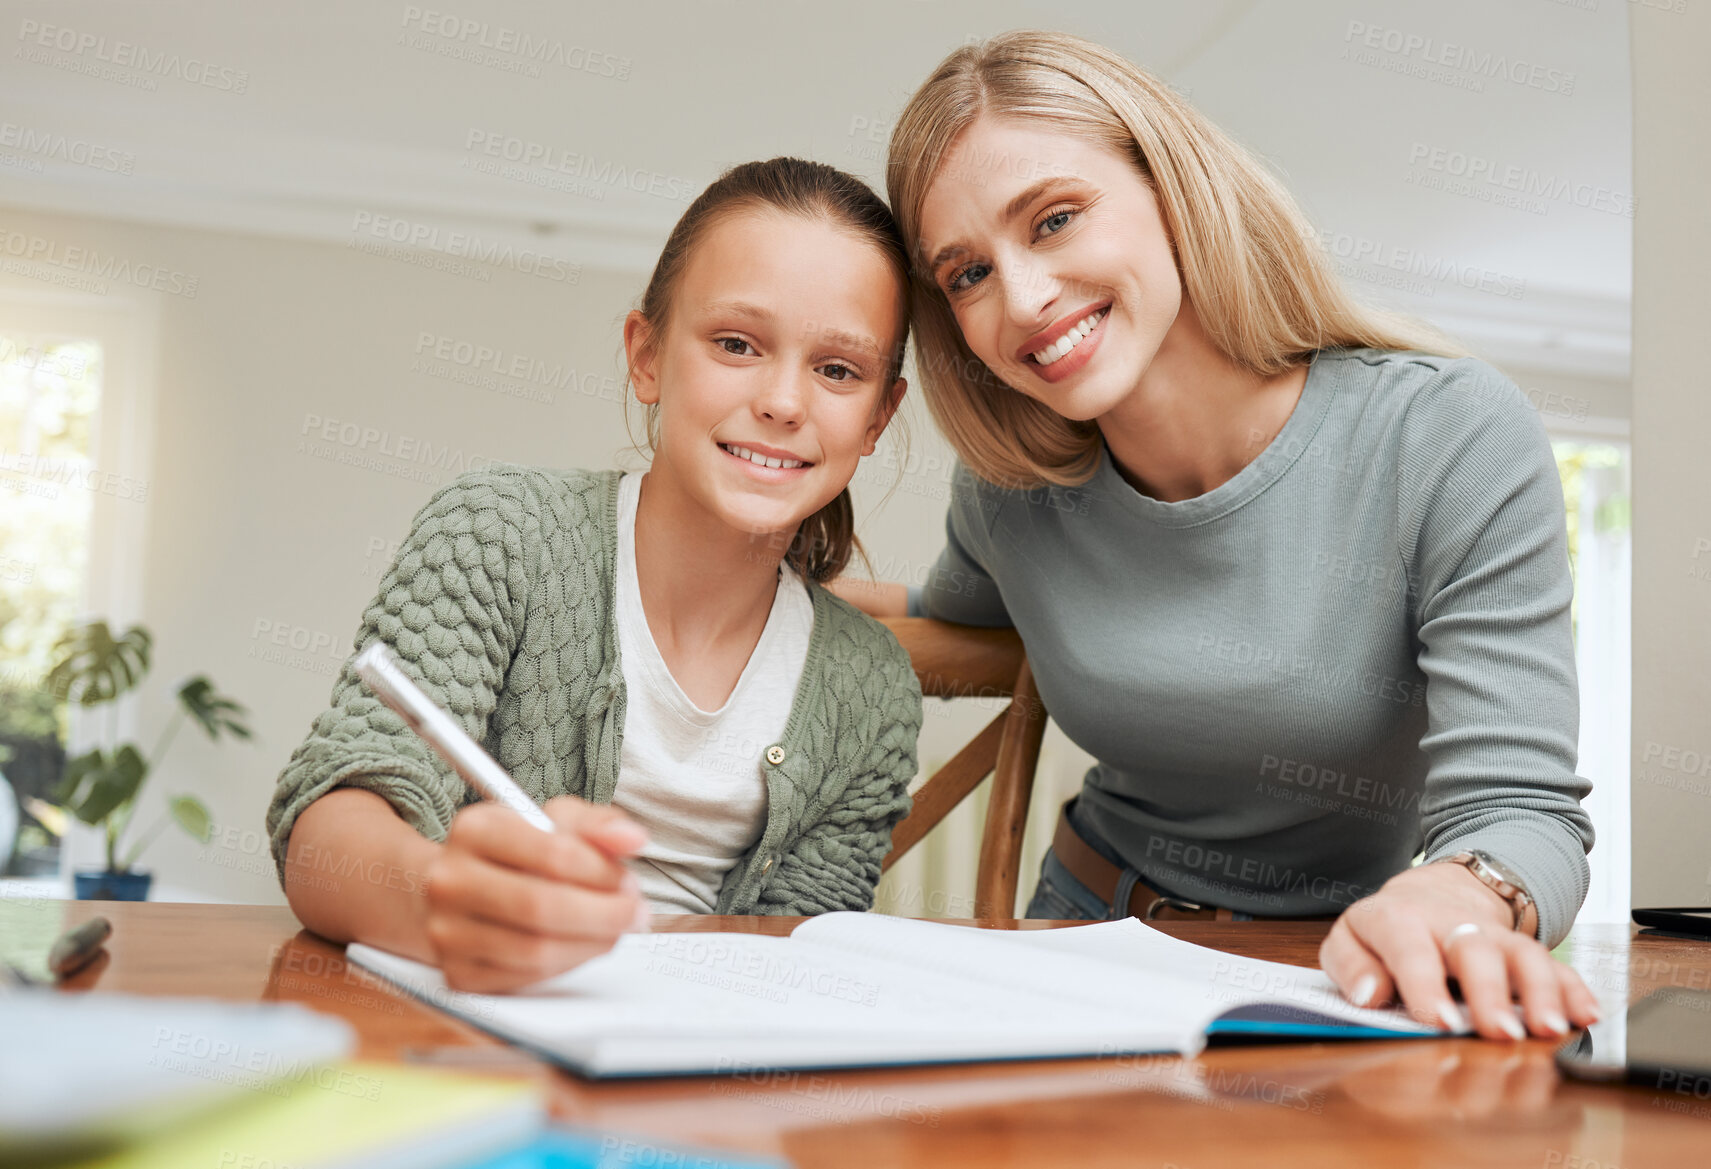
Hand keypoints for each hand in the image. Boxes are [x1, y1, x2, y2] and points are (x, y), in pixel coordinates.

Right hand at [422, 796, 649, 992]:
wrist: (457, 890)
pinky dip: (566, 965)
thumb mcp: (554, 821)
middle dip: (604, 914)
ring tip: (614, 929)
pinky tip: (581, 945)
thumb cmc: (516, 851)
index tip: (628, 882)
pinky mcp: (457, 974)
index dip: (603, 873)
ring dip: (591, 944)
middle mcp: (451, 880)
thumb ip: (597, 824)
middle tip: (634, 913)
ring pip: (536, 951)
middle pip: (542, 907)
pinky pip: (526, 979)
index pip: (554, 854)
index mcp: (476, 829)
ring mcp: (447, 931)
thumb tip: (632, 838)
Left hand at [1319, 862, 1600, 1040]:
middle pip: (1474, 948)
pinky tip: (1586, 1015)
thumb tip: (1369, 996)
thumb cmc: (1385, 931)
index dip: (1424, 984)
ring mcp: (1493, 936)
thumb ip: (1351, 967)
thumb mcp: (1350, 940)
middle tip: (1500, 1032)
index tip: (1439, 1022)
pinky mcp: (1524, 951)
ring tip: (1551, 1030)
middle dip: (1490, 992)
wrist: (1429, 895)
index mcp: (1399, 920)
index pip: (1410, 948)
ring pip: (1523, 954)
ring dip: (1540, 992)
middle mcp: (1451, 925)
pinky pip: (1555, 966)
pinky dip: (1573, 990)